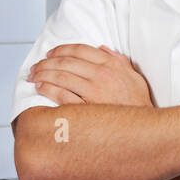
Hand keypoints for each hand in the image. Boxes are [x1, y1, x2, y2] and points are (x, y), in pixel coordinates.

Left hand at [29, 43, 154, 106]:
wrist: (145, 131)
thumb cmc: (139, 106)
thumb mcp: (135, 78)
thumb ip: (119, 61)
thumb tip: (102, 49)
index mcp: (111, 65)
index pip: (80, 50)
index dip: (61, 49)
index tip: (51, 53)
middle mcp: (101, 76)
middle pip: (66, 62)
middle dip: (47, 61)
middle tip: (36, 65)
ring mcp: (93, 92)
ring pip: (60, 76)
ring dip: (43, 73)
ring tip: (34, 76)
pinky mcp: (86, 110)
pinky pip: (62, 95)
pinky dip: (48, 89)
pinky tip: (41, 88)